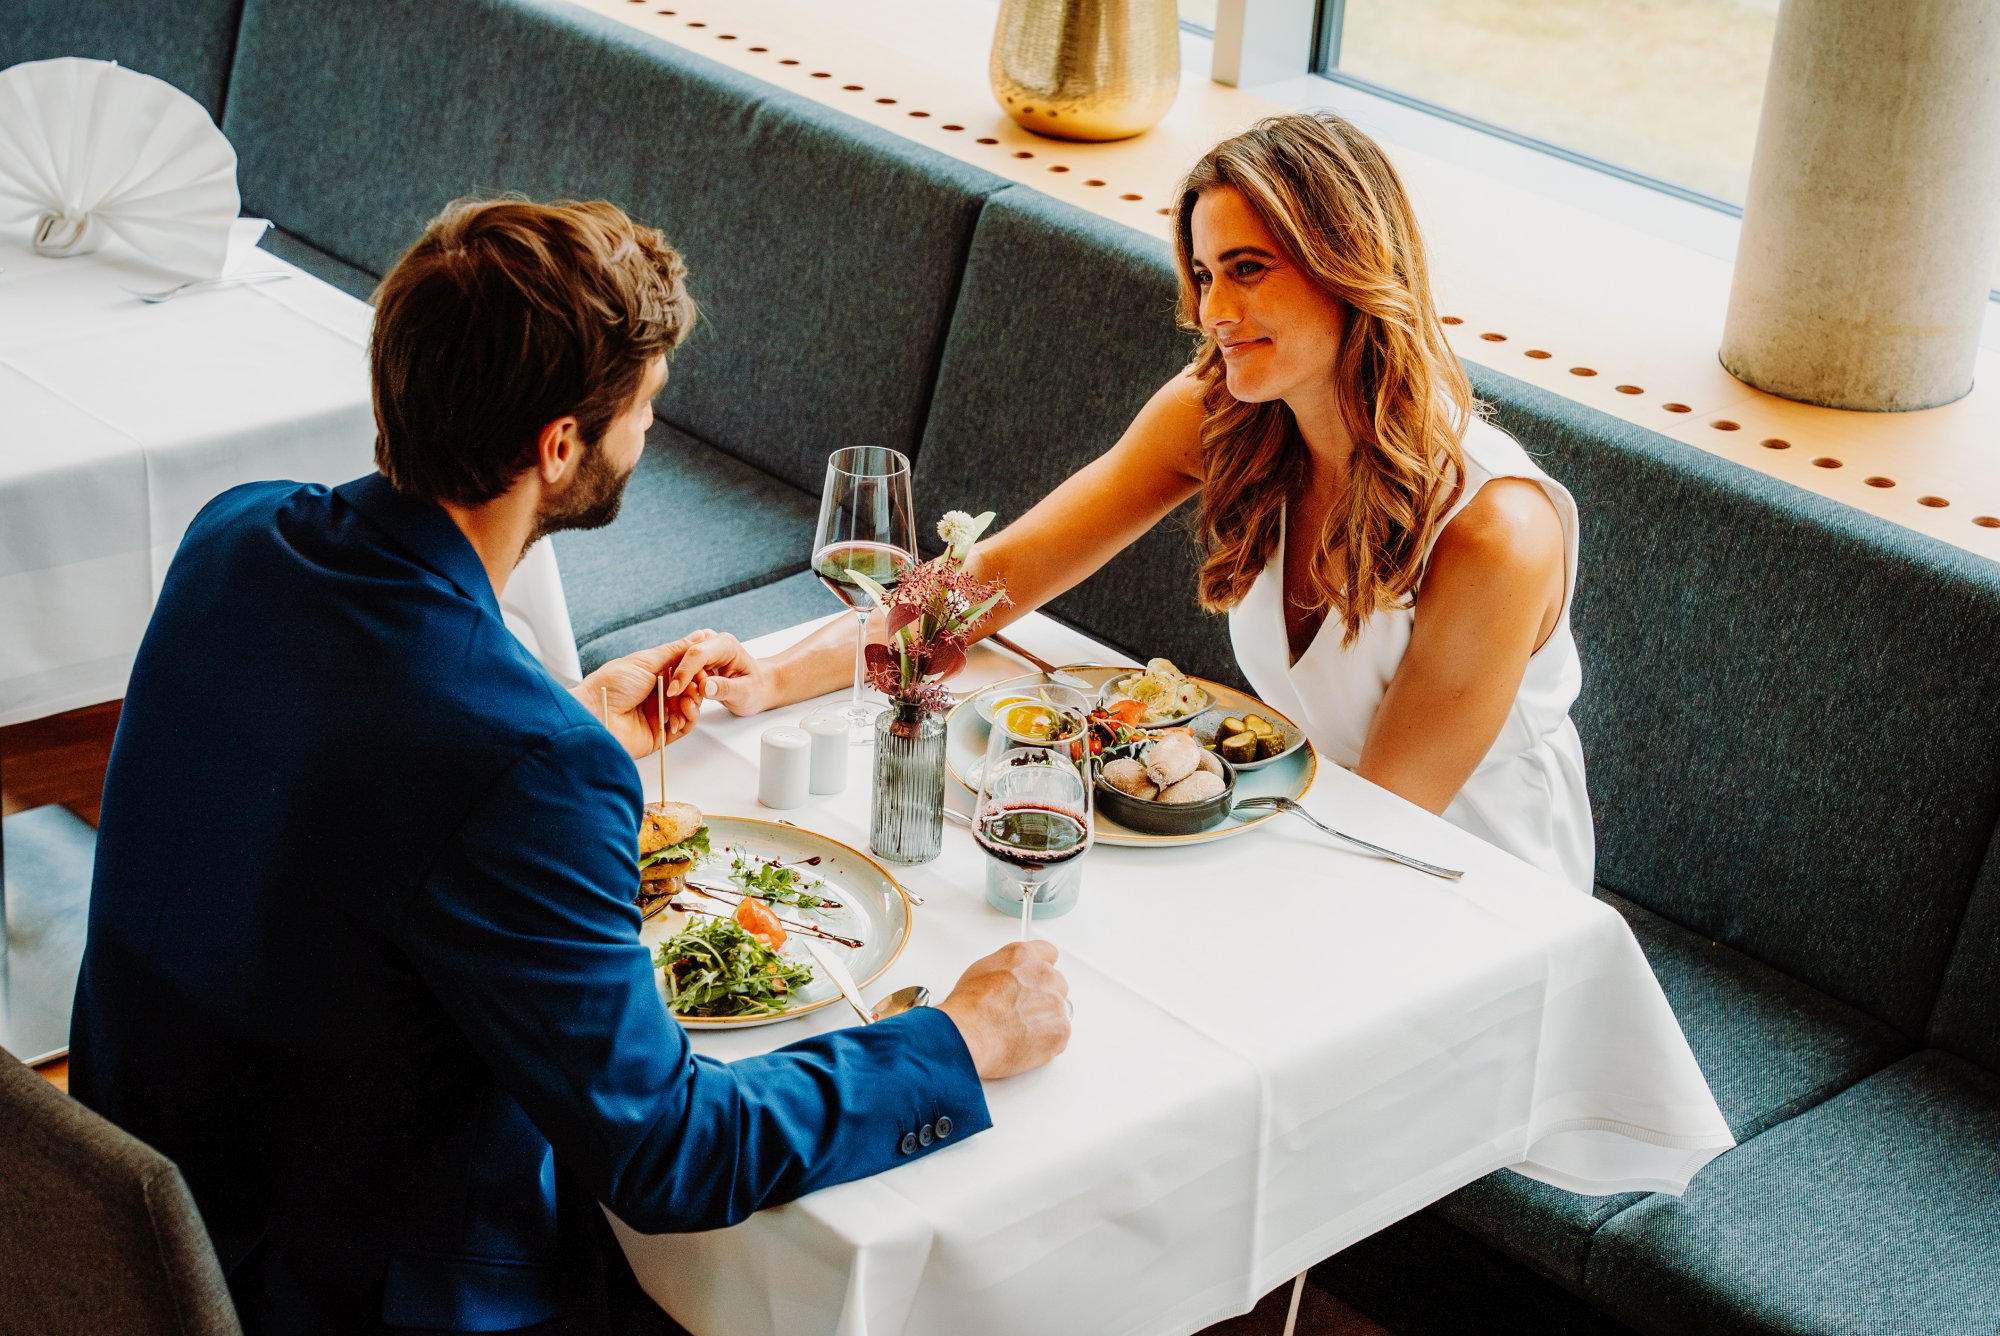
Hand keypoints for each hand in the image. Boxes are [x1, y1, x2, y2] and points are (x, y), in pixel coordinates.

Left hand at [572, 631, 726, 758]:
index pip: (682, 671)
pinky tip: (685, 710)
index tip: (703, 667)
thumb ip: (673, 652)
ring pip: (688, 708)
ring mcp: (658, 714)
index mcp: (651, 675)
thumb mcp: (644, 661)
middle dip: (695, 686)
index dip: (694, 670)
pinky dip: (689, 718)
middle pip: (687, 690)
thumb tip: (696, 637)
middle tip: (697, 684)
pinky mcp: (660, 734)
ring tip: (688, 698)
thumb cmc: (610, 685)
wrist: (594, 713)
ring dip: (693, 702)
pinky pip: (683, 727)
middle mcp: (655, 694)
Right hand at [663, 630, 778, 716]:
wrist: (759, 687)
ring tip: (688, 707)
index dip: (683, 673)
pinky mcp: (695, 660)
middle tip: (682, 706)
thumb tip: (705, 687)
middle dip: (678, 683)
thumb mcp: (745, 693)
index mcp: (725, 644)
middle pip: (682, 659)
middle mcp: (710, 641)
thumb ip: (726, 688)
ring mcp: (701, 649)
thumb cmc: (756, 688)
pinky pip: (679, 673)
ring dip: (678, 688)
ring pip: (677, 666)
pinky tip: (686, 702)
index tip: (673, 692)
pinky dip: (680, 689)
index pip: (697, 654)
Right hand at [936, 941, 1069, 1079]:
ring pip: (1058, 1010)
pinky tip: (1025, 1043)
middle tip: (1023, 1011)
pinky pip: (1060, 1034)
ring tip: (1018, 1031)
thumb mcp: (980, 972)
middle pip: (1057, 982)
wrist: (971, 1037)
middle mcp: (1043, 975)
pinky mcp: (1060, 1029)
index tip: (1037, 978)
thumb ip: (1007, 970)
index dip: (1040, 968)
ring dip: (1044, 1019)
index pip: (1048, 952)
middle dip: (1044, 996)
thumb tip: (1010, 978)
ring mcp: (1055, 1002)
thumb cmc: (968, 1009)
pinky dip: (1047, 1041)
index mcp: (1023, 956)